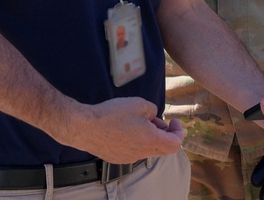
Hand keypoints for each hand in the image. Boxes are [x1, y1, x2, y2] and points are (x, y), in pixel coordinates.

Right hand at [58, 96, 184, 162]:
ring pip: (148, 150)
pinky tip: (126, 129)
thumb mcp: (139, 104)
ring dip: (151, 137)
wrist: (84, 127)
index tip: (174, 121)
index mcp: (150, 140)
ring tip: (140, 122)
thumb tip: (153, 117)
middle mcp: (141, 153)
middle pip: (163, 149)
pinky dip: (138, 141)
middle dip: (165, 134)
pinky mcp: (117, 158)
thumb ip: (153, 110)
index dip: (179, 132)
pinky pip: (135, 151)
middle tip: (158, 120)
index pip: (175, 145)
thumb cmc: (112, 114)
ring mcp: (128, 158)